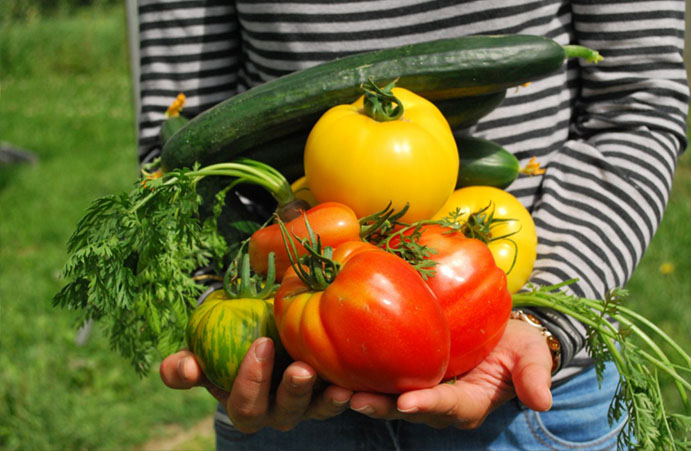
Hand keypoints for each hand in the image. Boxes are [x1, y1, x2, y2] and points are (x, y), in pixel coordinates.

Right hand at [159, 337, 352, 432]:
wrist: (262, 336)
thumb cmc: (227, 345)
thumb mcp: (202, 353)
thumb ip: (184, 366)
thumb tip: (185, 367)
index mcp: (245, 405)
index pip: (244, 404)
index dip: (250, 380)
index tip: (260, 343)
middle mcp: (276, 412)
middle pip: (284, 412)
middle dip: (292, 392)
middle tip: (301, 368)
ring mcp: (306, 405)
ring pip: (317, 409)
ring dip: (327, 399)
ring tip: (339, 386)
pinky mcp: (331, 393)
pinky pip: (342, 397)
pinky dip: (352, 391)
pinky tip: (358, 379)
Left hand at [347, 319, 553, 428]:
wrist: (499, 332)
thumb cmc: (516, 344)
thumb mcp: (530, 355)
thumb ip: (533, 375)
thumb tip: (543, 401)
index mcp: (470, 403)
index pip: (448, 406)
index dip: (429, 405)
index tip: (408, 402)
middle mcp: (440, 404)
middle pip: (408, 409)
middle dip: (382, 407)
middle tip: (354, 400)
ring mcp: (420, 390)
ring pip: (388, 398)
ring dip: (363, 395)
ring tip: (335, 389)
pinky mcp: (405, 373)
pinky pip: (381, 377)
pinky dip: (360, 374)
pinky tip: (336, 364)